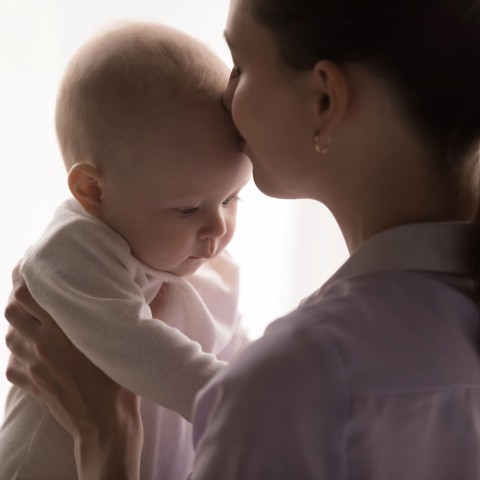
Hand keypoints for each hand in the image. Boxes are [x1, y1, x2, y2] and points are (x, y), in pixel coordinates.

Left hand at [5, 265, 142, 479]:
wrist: (105, 426)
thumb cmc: (120, 384)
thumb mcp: (129, 344)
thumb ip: (141, 314)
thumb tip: (167, 290)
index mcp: (66, 329)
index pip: (31, 294)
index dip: (27, 279)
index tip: (34, 270)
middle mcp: (43, 344)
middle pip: (13, 311)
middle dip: (20, 301)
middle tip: (35, 296)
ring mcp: (33, 367)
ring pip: (9, 336)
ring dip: (19, 327)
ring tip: (35, 324)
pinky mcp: (30, 385)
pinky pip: (12, 364)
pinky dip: (19, 356)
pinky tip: (34, 354)